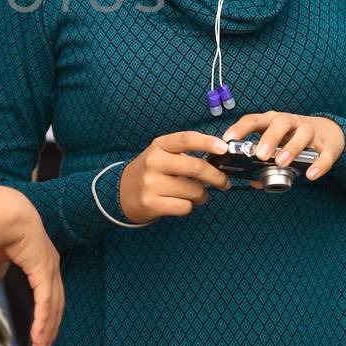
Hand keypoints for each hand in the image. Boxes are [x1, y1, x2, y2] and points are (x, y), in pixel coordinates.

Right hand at [0, 187, 62, 345]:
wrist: (0, 212)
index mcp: (41, 259)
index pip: (49, 292)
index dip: (45, 314)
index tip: (40, 334)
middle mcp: (50, 264)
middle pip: (56, 304)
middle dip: (49, 327)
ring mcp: (50, 267)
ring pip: (53, 307)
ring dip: (47, 329)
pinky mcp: (44, 271)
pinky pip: (46, 302)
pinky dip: (43, 321)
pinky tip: (39, 337)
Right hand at [118, 131, 232, 223]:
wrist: (122, 192)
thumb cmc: (151, 171)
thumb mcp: (162, 154)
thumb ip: (185, 154)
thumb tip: (219, 159)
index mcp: (159, 145)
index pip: (186, 139)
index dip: (207, 142)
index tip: (224, 148)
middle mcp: (154, 162)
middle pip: (196, 167)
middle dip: (217, 177)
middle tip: (224, 183)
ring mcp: (151, 183)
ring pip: (194, 190)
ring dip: (202, 195)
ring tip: (196, 195)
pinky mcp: (151, 203)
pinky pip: (185, 207)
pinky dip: (189, 207)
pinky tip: (180, 203)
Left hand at [222, 112, 345, 182]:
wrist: (328, 132)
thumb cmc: (292, 138)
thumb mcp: (276, 143)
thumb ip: (263, 161)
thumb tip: (253, 182)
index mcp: (272, 121)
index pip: (254, 119)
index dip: (240, 128)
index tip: (228, 139)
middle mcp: (292, 123)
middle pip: (281, 123)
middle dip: (270, 138)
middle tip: (260, 155)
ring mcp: (310, 133)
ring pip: (304, 133)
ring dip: (292, 148)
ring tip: (282, 163)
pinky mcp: (327, 146)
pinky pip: (324, 154)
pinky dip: (318, 164)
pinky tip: (310, 175)